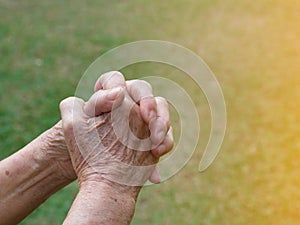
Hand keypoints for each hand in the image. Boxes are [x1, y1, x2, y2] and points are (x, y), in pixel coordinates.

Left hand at [60, 72, 172, 195]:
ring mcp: (143, 121)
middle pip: (143, 90)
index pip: (114, 79)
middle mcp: (127, 105)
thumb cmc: (83, 150)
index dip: (116, 85)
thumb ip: (96, 104)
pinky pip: (167, 133)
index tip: (119, 98)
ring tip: (154, 141)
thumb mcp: (77, 126)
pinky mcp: (154, 137)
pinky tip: (156, 152)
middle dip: (147, 101)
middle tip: (146, 118)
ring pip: (161, 107)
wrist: (98, 178)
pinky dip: (165, 141)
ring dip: (161, 122)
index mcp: (107, 98)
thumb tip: (119, 92)